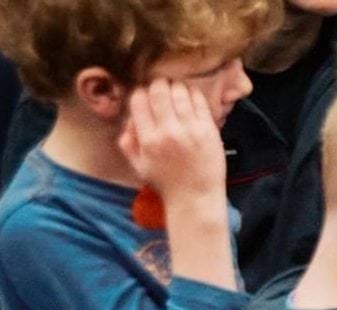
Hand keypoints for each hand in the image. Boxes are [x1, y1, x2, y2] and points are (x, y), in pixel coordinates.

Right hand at [116, 80, 225, 205]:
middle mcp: (169, 131)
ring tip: (175, 91)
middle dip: (157, 85)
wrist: (196, 197)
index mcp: (149, 140)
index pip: (139, 101)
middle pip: (159, 90)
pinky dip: (192, 93)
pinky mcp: (209, 129)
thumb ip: (127, 142)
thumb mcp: (138, 166)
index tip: (144, 96)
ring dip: (175, 86)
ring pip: (180, 91)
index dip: (140, 93)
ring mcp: (191, 129)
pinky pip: (199, 100)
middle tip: (160, 89)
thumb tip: (128, 119)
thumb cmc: (166, 183)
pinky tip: (189, 96)